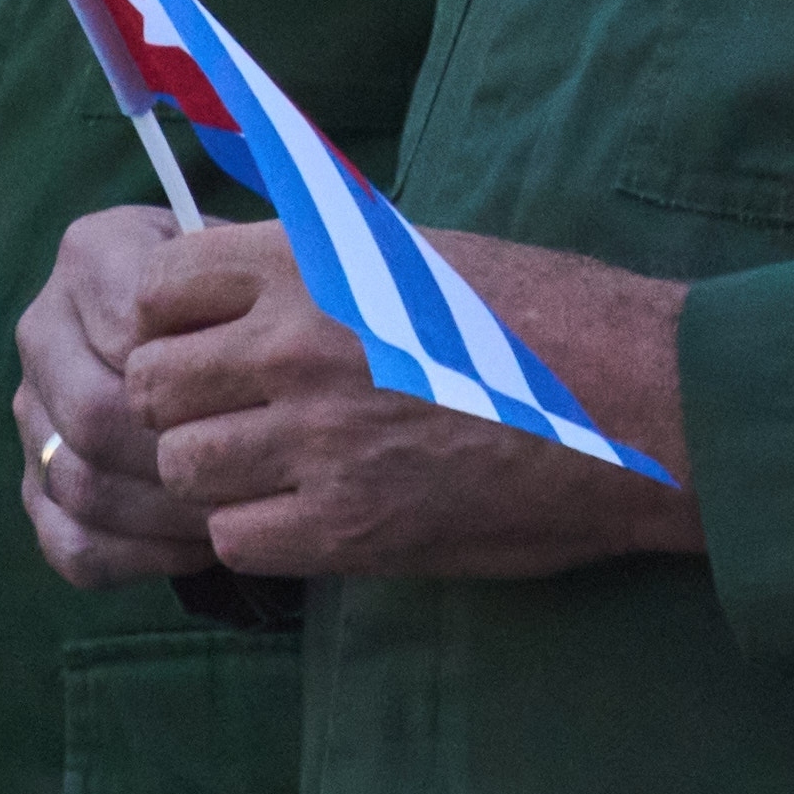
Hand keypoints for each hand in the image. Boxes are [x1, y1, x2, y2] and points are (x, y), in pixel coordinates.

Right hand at [12, 208, 236, 593]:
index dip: (199, 384)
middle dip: (182, 459)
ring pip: (79, 483)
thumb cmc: (263, 298)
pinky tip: (200, 547)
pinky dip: (139, 557)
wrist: (236, 330)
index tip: (264, 405)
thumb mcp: (266, 267)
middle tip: (256, 479)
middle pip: (95, 414)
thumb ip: (255, 286)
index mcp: (93, 253)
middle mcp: (45, 327)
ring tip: (239, 513)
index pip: (133, 336)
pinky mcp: (36, 484)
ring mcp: (32, 410)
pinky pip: (71, 542)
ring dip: (167, 514)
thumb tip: (264, 354)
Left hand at [88, 223, 697, 586]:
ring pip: (182, 467)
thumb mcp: (415, 255)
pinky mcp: (351, 526)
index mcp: (311, 262)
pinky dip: (260, 532)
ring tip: (276, 469)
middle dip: (184, 404)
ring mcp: (319, 439)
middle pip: (152, 387)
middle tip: (240, 416)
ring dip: (217, 474)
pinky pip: (235, 538)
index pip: (155, 292)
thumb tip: (223, 280)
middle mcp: (298, 345)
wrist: (641, 403)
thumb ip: (311, 266)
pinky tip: (310, 514)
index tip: (206, 342)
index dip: (171, 323)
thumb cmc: (544, 317)